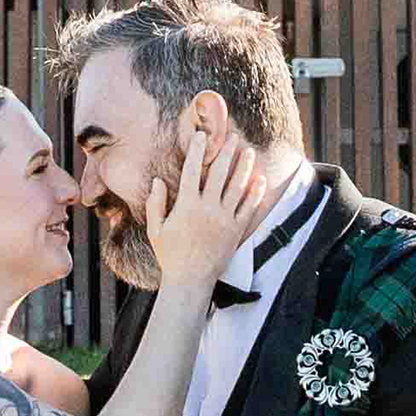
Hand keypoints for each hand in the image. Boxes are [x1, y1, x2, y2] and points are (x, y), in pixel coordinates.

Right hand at [145, 109, 267, 288]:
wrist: (190, 281)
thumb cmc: (170, 255)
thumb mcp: (155, 230)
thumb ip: (155, 204)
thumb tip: (156, 180)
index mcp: (186, 206)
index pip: (191, 170)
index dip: (196, 150)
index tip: (200, 134)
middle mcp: (207, 209)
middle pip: (219, 173)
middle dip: (226, 152)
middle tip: (232, 136)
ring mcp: (224, 219)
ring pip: (237, 187)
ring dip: (244, 167)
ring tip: (249, 151)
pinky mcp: (236, 231)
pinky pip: (248, 208)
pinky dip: (255, 193)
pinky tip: (260, 180)